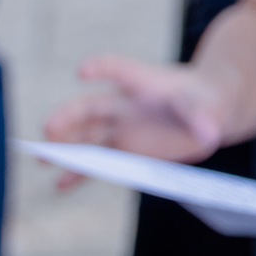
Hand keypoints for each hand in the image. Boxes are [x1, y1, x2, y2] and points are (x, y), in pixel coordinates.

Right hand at [40, 55, 231, 186]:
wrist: (208, 113)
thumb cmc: (208, 101)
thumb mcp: (212, 106)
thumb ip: (206, 118)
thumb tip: (208, 134)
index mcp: (145, 84)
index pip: (120, 71)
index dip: (102, 69)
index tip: (82, 71)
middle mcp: (125, 105)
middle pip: (91, 108)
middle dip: (70, 118)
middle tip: (49, 130)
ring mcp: (121, 128)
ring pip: (86, 137)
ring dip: (64, 148)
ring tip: (42, 159)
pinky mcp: (123, 151)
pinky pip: (96, 163)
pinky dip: (79, 174)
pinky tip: (60, 186)